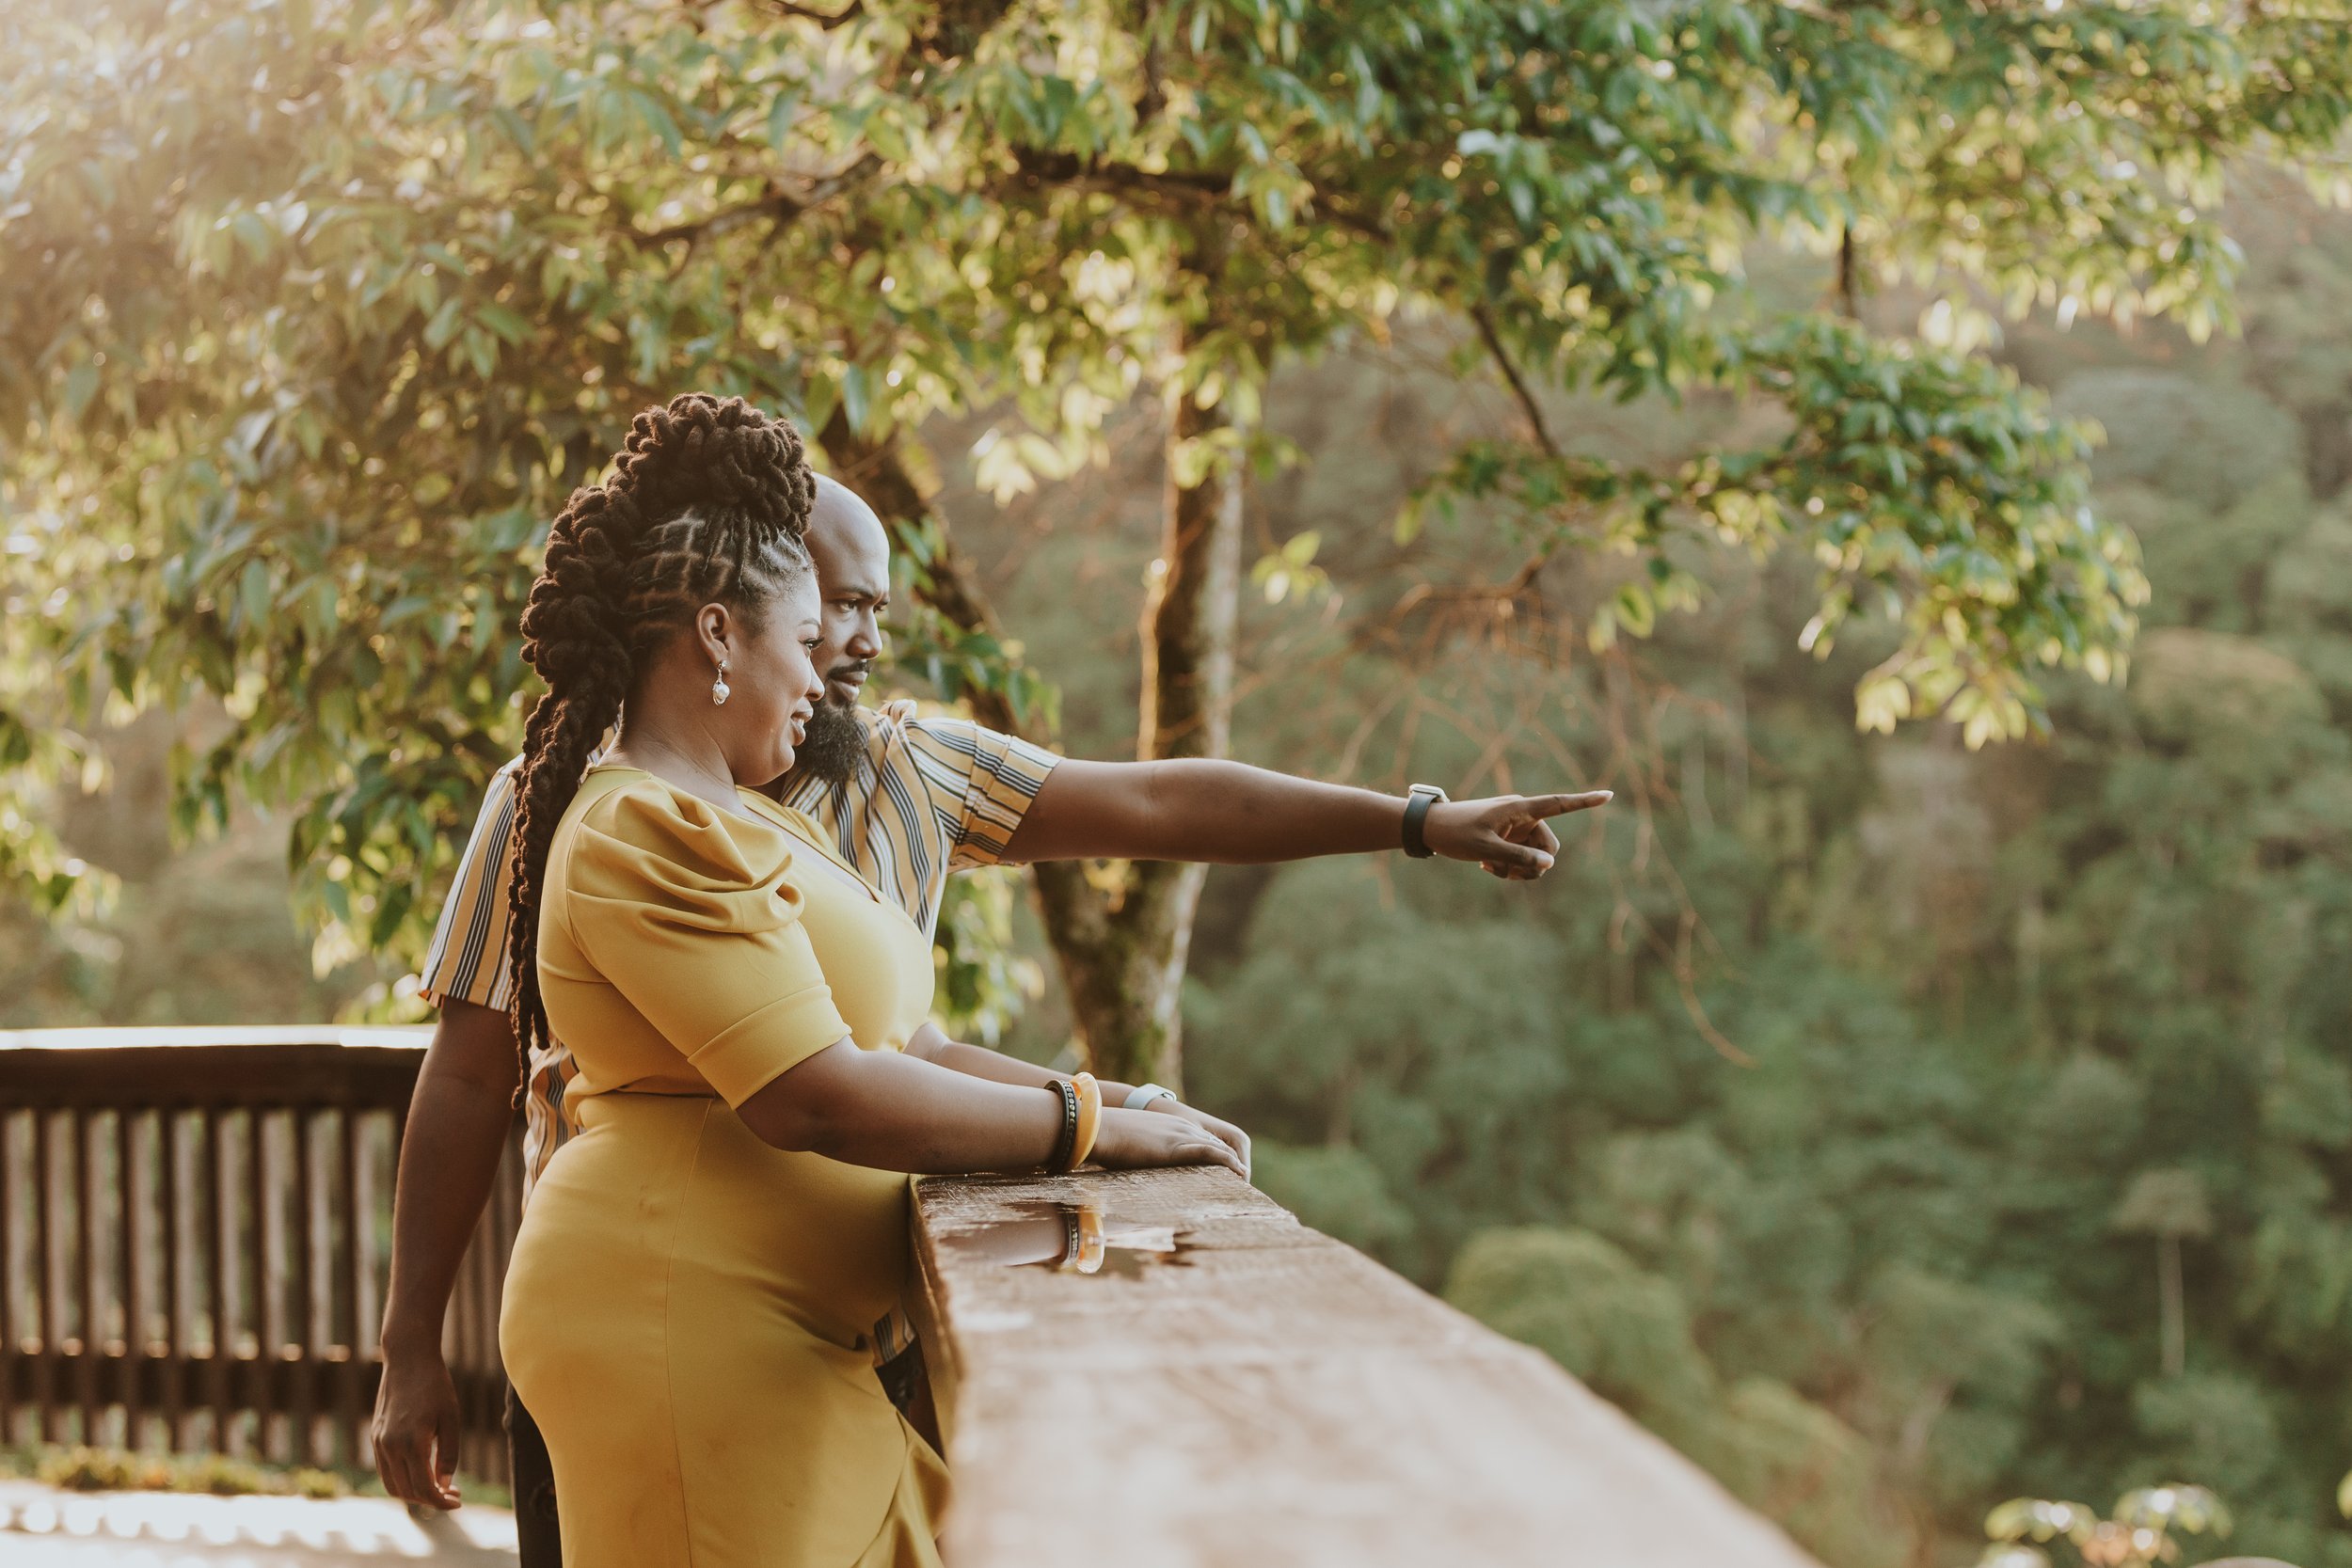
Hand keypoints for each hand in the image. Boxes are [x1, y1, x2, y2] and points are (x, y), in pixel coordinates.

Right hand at [371, 1341, 463, 1509]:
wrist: (407, 1359)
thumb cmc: (435, 1386)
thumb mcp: (451, 1418)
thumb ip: (448, 1454)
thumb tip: (444, 1485)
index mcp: (412, 1442)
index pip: (424, 1488)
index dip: (441, 1501)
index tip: (457, 1502)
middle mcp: (390, 1446)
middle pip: (407, 1491)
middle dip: (430, 1499)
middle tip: (453, 1494)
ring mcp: (379, 1443)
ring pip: (393, 1485)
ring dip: (414, 1493)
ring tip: (439, 1487)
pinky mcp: (376, 1438)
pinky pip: (386, 1471)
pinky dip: (403, 1480)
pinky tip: (422, 1472)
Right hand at [1091, 1106, 1247, 1176]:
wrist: (1099, 1127)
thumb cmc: (1108, 1138)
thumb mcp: (1132, 1144)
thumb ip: (1142, 1154)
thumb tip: (1138, 1170)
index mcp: (1173, 1125)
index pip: (1205, 1140)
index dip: (1217, 1159)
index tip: (1224, 1178)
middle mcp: (1182, 1127)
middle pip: (1218, 1145)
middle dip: (1231, 1165)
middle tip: (1241, 1186)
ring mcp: (1181, 1135)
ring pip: (1219, 1150)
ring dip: (1234, 1168)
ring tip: (1244, 1186)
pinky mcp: (1177, 1147)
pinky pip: (1212, 1154)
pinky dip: (1229, 1164)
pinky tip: (1240, 1175)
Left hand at [1425, 791, 1610, 879]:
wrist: (1430, 829)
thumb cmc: (1455, 834)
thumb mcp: (1485, 849)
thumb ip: (1518, 858)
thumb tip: (1550, 864)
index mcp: (1520, 809)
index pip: (1558, 804)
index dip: (1584, 802)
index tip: (1608, 795)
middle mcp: (1522, 817)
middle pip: (1548, 847)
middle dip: (1534, 866)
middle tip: (1507, 875)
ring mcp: (1515, 829)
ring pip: (1535, 857)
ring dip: (1518, 870)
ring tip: (1491, 869)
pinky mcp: (1507, 839)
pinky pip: (1521, 859)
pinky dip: (1508, 868)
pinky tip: (1486, 867)